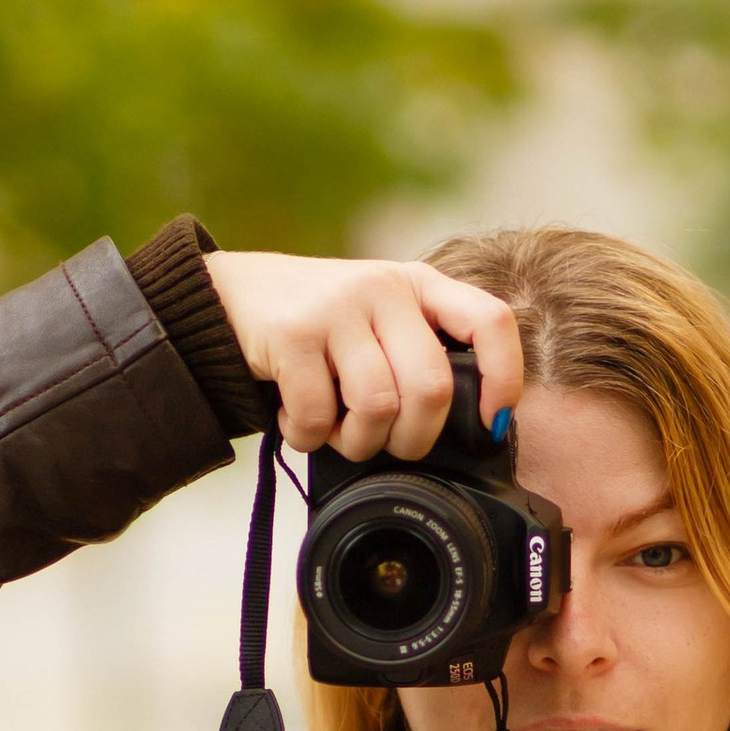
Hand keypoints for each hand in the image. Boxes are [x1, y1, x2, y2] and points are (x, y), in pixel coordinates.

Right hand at [203, 251, 522, 459]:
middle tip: (388, 445)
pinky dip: (309, 437)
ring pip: (378, 406)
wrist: (224, 299)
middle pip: (431, 387)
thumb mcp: (377, 323)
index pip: (490, 322)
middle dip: (413, 439)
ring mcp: (337, 306)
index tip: (493, 423)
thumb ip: (418, 356)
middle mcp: (384, 288)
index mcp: (418, 285)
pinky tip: (298, 422)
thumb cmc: (316, 328)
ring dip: (357, 443)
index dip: (504, 379)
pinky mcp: (291, 332)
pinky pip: (319, 415)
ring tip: (337, 433)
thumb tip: (468, 430)